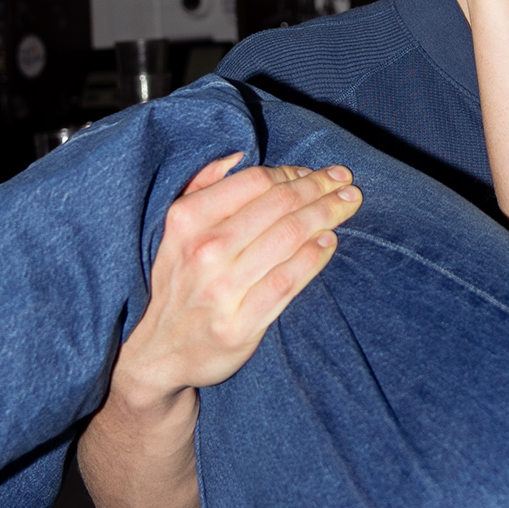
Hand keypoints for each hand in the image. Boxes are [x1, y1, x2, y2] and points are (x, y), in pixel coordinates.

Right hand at [113, 154, 359, 409]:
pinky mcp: (240, 323)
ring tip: (349, 204)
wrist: (160, 352)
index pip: (255, 182)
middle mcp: (204, 250)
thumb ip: (201, 187)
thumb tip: (237, 156)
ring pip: (288, 238)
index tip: (317, 174)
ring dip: (326, 215)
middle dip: (320, 188)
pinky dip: (313, 257)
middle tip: (347, 182)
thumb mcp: (176, 231)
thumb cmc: (179, 281)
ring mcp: (222, 289)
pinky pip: (287, 280)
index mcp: (187, 220)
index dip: (293, 173)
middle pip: (279, 205)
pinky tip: (330, 241)